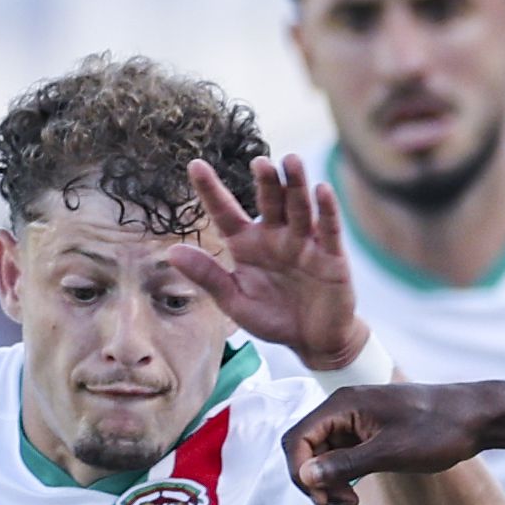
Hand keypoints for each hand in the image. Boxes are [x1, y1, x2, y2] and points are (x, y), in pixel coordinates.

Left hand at [163, 155, 365, 371]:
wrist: (314, 342)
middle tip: (259, 162)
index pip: (225, 212)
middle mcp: (275, 236)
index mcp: (247, 244)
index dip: (210, 190)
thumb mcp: (235, 301)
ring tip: (291, 162)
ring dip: (295, 185)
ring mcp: (304, 243)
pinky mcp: (331, 256)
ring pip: (299, 207)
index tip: (195, 166)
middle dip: (265, 181)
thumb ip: (208, 276)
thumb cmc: (273, 319)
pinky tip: (322, 190)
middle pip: (269, 201)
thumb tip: (172, 252)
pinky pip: (328, 229)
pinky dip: (327, 210)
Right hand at [284, 383, 486, 504]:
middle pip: (307, 451)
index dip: (300, 472)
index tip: (322, 501)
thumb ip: (345, 464)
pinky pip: (343, 461)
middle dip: (319, 485)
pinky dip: (346, 483)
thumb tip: (305, 476)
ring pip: (324, 460)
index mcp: (343, 405)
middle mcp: (343, 410)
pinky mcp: (368, 434)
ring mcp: (355, 422)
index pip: (298, 438)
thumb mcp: (391, 452)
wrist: (475, 418)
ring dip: (333, 489)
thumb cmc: (438, 429)